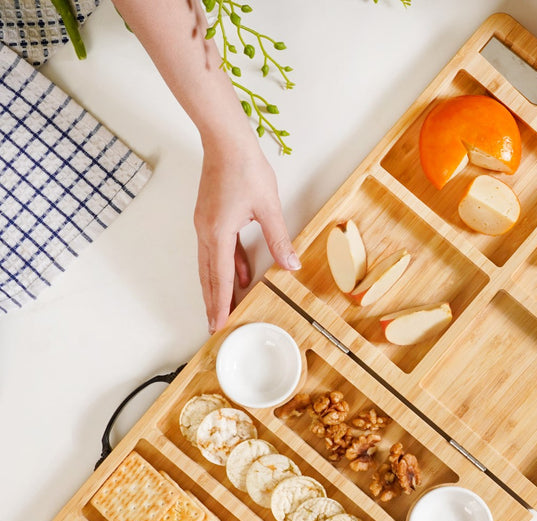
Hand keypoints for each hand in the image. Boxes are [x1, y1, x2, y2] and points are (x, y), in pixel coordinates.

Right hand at [194, 133, 299, 334]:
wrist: (226, 141)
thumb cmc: (245, 168)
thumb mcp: (269, 208)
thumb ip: (279, 240)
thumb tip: (291, 265)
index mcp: (218, 233)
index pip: (221, 278)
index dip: (221, 303)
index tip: (218, 323)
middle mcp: (207, 232)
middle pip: (209, 276)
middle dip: (213, 302)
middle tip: (214, 326)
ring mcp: (206, 225)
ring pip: (211, 265)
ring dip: (218, 286)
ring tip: (225, 307)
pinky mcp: (210, 218)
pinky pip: (218, 250)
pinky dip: (227, 265)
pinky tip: (239, 276)